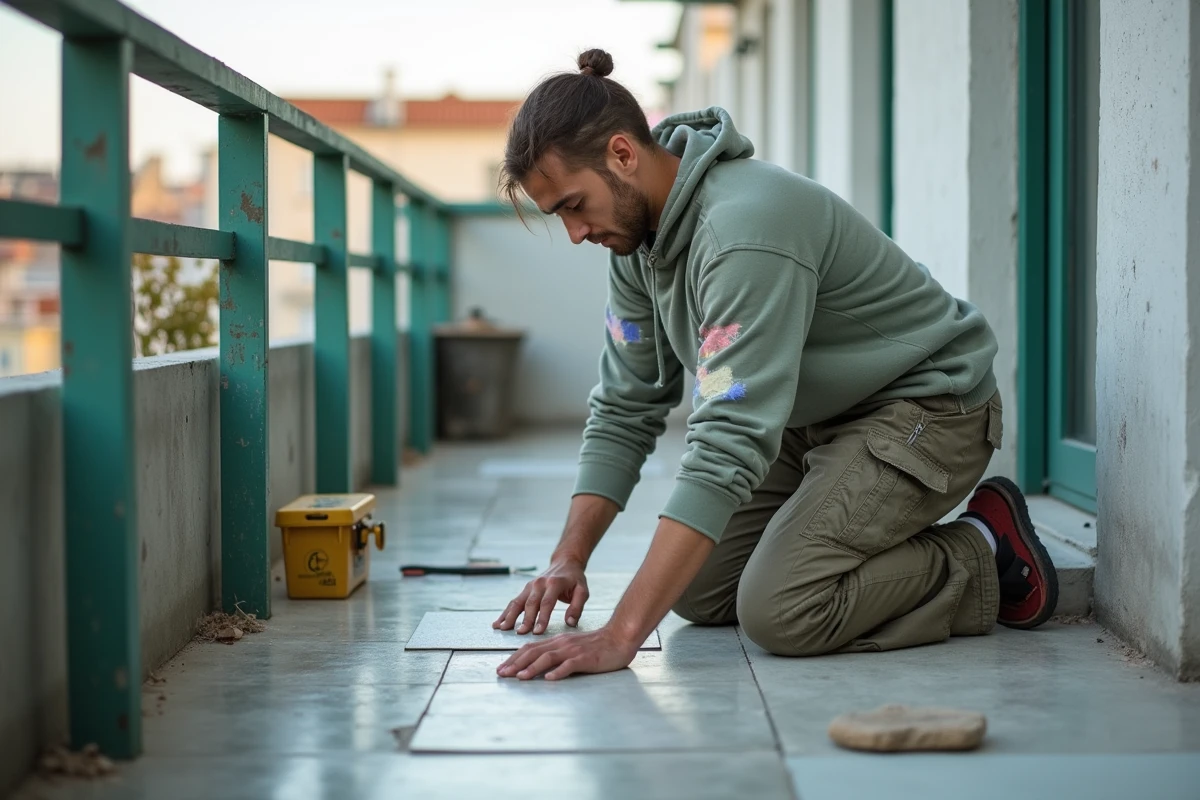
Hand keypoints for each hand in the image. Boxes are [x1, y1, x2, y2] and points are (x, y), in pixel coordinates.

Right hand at [492, 558, 588, 634]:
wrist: (565, 563)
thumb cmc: (574, 579)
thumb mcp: (582, 591)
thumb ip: (577, 607)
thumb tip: (570, 623)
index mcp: (554, 583)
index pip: (547, 602)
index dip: (542, 618)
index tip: (537, 632)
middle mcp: (540, 583)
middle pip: (530, 603)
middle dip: (525, 619)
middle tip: (521, 633)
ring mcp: (530, 585)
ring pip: (518, 602)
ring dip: (509, 615)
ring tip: (502, 628)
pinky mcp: (525, 589)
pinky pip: (514, 602)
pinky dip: (505, 613)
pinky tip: (498, 623)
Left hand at [497, 625, 638, 680]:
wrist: (619, 638)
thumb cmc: (597, 646)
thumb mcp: (573, 647)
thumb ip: (558, 655)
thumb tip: (541, 668)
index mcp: (558, 641)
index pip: (531, 648)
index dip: (514, 658)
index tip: (502, 668)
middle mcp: (562, 644)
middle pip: (534, 652)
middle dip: (515, 664)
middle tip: (502, 674)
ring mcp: (573, 650)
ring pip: (548, 658)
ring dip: (532, 668)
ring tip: (519, 677)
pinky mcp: (585, 658)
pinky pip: (570, 665)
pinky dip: (558, 672)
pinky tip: (549, 679)